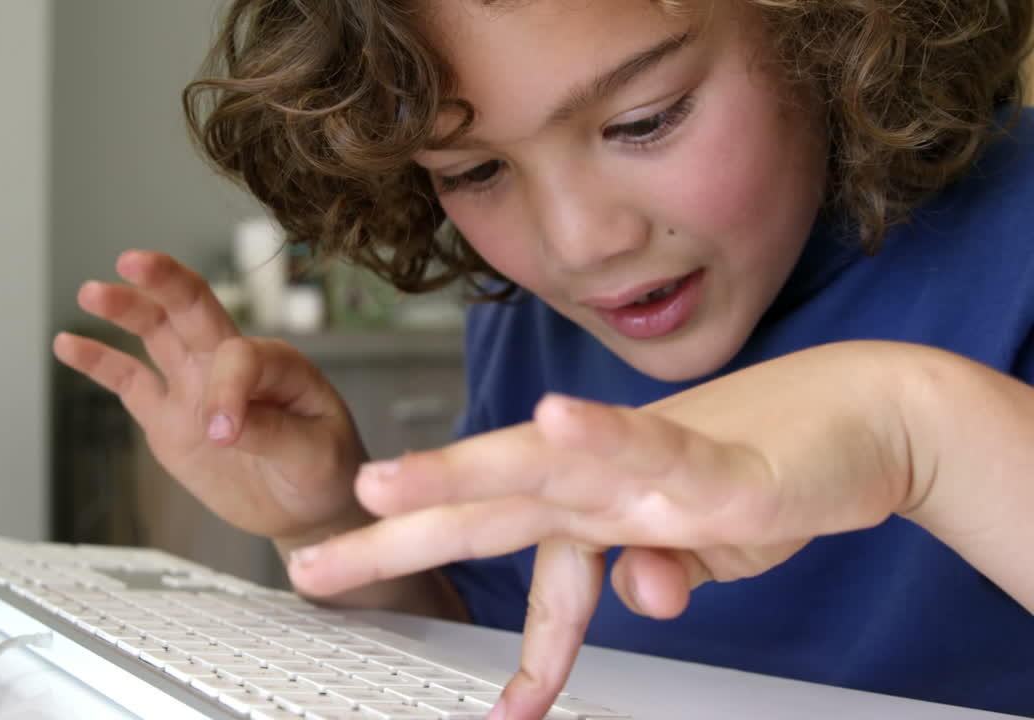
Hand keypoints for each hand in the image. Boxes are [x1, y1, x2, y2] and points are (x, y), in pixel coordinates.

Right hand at [53, 250, 368, 543]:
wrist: (308, 506)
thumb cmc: (325, 469)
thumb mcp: (316, 454)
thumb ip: (275, 434)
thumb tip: (225, 424)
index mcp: (276, 364)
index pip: (238, 357)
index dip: (227, 391)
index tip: (224, 434)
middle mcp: (231, 363)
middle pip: (194, 309)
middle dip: (165, 283)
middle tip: (133, 261)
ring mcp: (195, 386)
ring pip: (157, 334)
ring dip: (126, 310)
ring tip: (92, 292)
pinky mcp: (168, 416)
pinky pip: (129, 382)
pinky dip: (99, 362)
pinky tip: (68, 343)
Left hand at [287, 343, 916, 719]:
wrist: (864, 417)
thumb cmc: (769, 472)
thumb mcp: (700, 550)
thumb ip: (656, 572)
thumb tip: (641, 595)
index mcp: (587, 495)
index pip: (493, 535)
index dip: (430, 564)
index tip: (354, 581)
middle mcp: (602, 475)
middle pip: (483, 505)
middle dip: (394, 535)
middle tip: (313, 562)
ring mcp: (652, 468)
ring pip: (539, 471)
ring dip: (460, 475)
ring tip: (386, 484)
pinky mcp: (717, 468)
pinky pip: (652, 454)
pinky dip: (602, 438)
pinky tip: (557, 420)